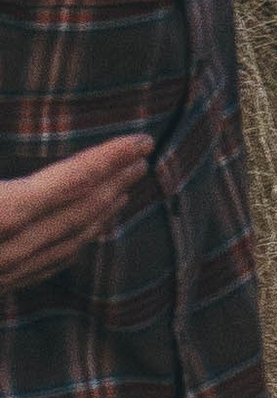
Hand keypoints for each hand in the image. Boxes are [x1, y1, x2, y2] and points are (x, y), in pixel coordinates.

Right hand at [0, 137, 153, 285]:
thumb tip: (2, 125)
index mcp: (1, 212)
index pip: (73, 181)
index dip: (110, 158)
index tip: (141, 141)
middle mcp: (12, 247)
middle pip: (79, 211)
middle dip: (114, 182)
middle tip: (141, 161)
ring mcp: (5, 272)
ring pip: (68, 242)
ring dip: (101, 214)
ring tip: (123, 192)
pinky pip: (48, 265)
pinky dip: (76, 243)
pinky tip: (85, 234)